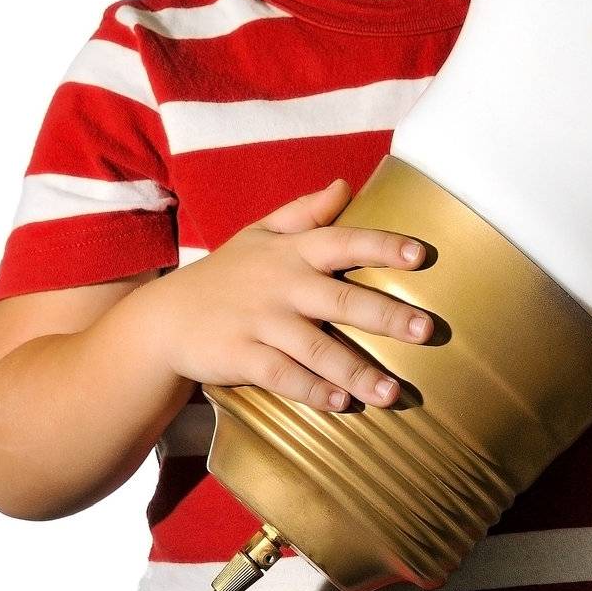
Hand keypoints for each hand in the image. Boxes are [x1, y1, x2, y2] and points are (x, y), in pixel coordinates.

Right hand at [147, 179, 432, 411]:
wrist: (163, 321)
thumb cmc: (225, 275)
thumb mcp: (259, 234)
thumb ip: (305, 211)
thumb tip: (345, 185)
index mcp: (292, 252)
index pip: (344, 242)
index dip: (382, 246)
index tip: (420, 255)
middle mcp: (282, 285)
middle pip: (341, 301)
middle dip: (387, 316)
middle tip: (428, 330)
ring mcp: (261, 324)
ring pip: (317, 349)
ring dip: (358, 371)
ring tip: (393, 393)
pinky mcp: (242, 358)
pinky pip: (284, 377)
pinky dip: (313, 391)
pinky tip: (342, 405)